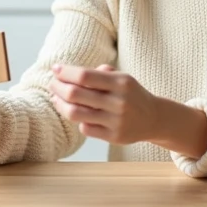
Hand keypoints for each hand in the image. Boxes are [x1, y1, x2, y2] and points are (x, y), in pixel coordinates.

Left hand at [47, 64, 164, 144]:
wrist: (154, 118)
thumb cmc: (130, 95)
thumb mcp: (122, 78)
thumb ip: (99, 73)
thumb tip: (66, 74)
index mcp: (121, 83)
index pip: (84, 76)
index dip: (66, 73)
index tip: (55, 69)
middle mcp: (119, 102)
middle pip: (75, 94)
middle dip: (58, 87)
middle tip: (52, 84)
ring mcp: (116, 121)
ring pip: (75, 113)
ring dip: (60, 105)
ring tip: (56, 98)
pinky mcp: (114, 137)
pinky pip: (85, 128)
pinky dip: (78, 120)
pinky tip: (78, 115)